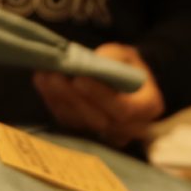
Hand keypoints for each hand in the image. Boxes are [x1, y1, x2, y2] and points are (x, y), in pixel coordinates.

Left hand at [33, 43, 163, 146]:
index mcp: (148, 108)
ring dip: (58, 99)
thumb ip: (114, 57)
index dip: (99, 96)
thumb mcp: (128, 55)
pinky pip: (68, 120)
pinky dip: (53, 102)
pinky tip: (42, 83)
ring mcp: (106, 134)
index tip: (79, 79)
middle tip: (53, 77)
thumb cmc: (129, 66)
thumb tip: (93, 60)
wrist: (125, 83)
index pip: (123, 109)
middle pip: (97, 119)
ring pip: (79, 122)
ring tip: (43, 77)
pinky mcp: (86, 132)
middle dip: (72, 97)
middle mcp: (129, 128)